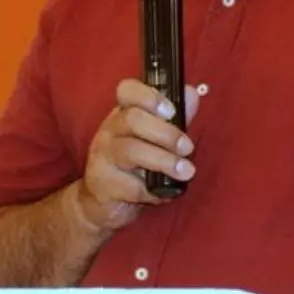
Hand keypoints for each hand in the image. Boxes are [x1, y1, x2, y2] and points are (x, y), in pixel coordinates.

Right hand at [74, 79, 199, 230]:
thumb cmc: (132, 166)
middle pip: (132, 119)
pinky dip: (153, 191)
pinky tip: (164, 195)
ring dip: (164, 161)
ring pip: (131, 151)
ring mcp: (103, 157)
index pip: (126, 91)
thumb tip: (192, 93)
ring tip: (186, 172)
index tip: (171, 111)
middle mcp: (109, 130)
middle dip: (166, 133)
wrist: (101, 202)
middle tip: (188, 147)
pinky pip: (131, 185)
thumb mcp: (154, 139)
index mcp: (123, 114)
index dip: (149, 97)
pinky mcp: (104, 184)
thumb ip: (174, 118)